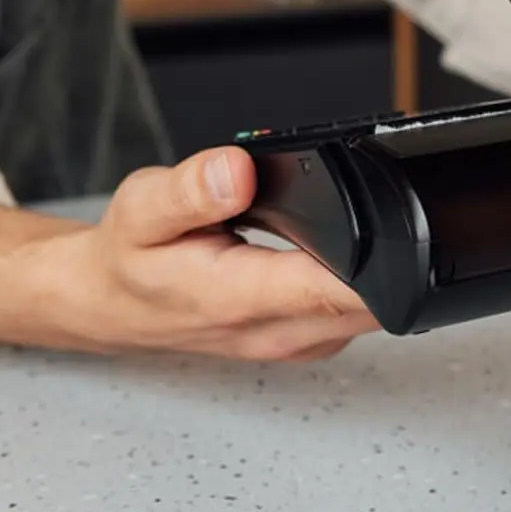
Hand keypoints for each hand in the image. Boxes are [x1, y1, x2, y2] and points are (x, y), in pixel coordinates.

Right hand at [0, 148, 378, 359]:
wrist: (108, 301)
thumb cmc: (128, 259)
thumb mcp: (142, 208)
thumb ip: (192, 189)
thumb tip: (237, 170)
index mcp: (242, 300)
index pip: (337, 292)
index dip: (383, 264)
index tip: (402, 230)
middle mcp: (278, 331)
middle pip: (374, 303)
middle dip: (391, 256)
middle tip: (385, 208)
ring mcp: (296, 341)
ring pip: (373, 313)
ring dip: (380, 272)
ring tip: (358, 224)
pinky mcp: (305, 338)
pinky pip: (357, 314)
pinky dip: (363, 285)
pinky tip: (344, 252)